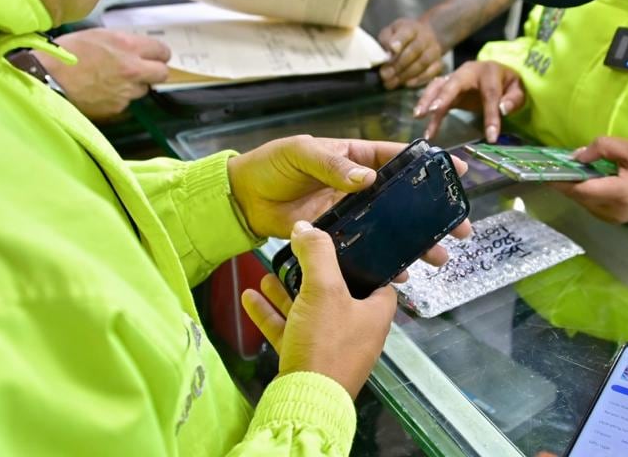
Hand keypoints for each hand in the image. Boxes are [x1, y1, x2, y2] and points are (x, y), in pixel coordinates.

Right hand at [37, 29, 170, 120]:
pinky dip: (119, 98)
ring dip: (134, 85)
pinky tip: (102, 92)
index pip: (162, 51)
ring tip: (114, 81)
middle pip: (162, 73)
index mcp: (128, 46)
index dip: (158, 54)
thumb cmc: (66, 52)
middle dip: (154, 71)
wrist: (47, 77)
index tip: (153, 55)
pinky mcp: (116, 108)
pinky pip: (126, 103)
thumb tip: (134, 48)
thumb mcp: (98, 35)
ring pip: (144, 89)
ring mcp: (126, 91)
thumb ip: (122, 42)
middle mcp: (132, 69)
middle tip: (143, 69)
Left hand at [227, 136, 472, 261]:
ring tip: (439, 259)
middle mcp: (358, 186)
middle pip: (404, 200)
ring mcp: (350, 214)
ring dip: (416, 243)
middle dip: (433, 215)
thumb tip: (367, 178)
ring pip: (391, 229)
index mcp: (355, 157)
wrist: (243, 197)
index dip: (428, 165)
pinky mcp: (336, 237)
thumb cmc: (272, 165)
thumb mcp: (300, 153)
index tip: (456, 172)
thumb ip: (332, 165)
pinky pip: (366, 250)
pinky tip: (401, 274)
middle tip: (460, 230)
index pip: (398, 159)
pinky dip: (384, 262)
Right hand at [241, 221, 396, 397]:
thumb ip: (317, 253)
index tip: (342, 241)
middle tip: (296, 253)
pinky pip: (289, 330)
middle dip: (312, 273)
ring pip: (309, 310)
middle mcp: (357, 329)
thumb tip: (305, 226)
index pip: (377, 278)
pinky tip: (250, 297)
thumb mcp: (324, 289)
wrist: (304, 401)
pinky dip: (272, 314)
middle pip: (337, 292)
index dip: (361, 259)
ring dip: (287, 291)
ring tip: (267, 272)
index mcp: (375, 312)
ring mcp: (331, 346)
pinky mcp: (307, 359)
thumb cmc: (326, 342)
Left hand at [378, 18, 443, 88]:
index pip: (406, 33)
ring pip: (422, 63)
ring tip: (391, 82)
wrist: (424, 37)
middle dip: (398, 64)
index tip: (392, 49)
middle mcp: (426, 38)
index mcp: (411, 28)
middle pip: (414, 50)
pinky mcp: (438, 63)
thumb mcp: (390, 32)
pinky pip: (431, 73)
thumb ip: (386, 40)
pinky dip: (418, 79)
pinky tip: (406, 84)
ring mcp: (434, 51)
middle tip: (385, 75)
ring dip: (406, 74)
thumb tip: (387, 54)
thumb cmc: (401, 36)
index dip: (399, 41)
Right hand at [414, 61, 525, 142]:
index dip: (491, 115)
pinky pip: (435, 96)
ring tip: (419, 116)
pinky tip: (426, 127)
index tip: (491, 136)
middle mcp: (467, 72)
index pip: (490, 94)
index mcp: (489, 72)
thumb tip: (504, 109)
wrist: (497, 72)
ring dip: (427, 101)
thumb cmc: (507, 83)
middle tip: (433, 111)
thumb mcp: (518, 90)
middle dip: (442, 97)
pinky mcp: (447, 89)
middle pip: (453, 83)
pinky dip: (428, 109)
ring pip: (437, 87)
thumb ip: (513, 99)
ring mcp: (455, 79)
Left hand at [551, 137, 627, 223]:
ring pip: (584, 203)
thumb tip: (579, 155)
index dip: (558, 179)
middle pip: (577, 197)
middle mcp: (611, 211)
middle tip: (554, 164)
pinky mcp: (618, 220)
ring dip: (575, 187)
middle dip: (565, 181)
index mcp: (616, 194)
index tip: (543, 168)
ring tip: (570, 169)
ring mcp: (614, 219)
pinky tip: (588, 179)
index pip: (577, 188)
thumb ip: (605, 147)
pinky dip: (586, 193)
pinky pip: (593, 206)